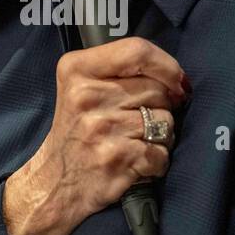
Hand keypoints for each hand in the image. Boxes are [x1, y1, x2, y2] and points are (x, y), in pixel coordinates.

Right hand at [3, 37, 187, 234]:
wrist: (55, 184)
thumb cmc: (76, 132)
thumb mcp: (82, 87)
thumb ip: (121, 73)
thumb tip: (179, 82)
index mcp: (76, 69)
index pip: (137, 50)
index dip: (167, 66)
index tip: (175, 84)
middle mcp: (87, 95)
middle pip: (157, 89)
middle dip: (161, 107)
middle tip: (138, 122)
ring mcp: (102, 127)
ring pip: (165, 121)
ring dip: (161, 136)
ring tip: (136, 143)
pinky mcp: (117, 158)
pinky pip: (162, 152)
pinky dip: (156, 162)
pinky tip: (136, 163)